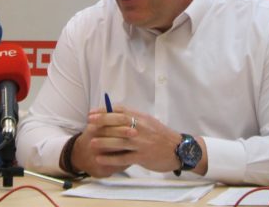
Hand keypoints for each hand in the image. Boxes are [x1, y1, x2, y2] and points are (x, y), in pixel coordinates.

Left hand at [71, 105, 205, 176]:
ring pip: (119, 141)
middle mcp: (141, 128)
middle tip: (88, 124)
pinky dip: (110, 158)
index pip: (120, 110)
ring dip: (103, 141)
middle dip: (101, 122)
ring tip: (91, 143)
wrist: (179, 150)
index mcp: (142, 118)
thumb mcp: (149, 122)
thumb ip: (134, 119)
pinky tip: (100, 158)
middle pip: (118, 123)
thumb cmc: (162, 136)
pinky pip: (123, 157)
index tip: (92, 113)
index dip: (105, 111)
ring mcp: (142, 143)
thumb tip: (114, 114)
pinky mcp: (143, 157)